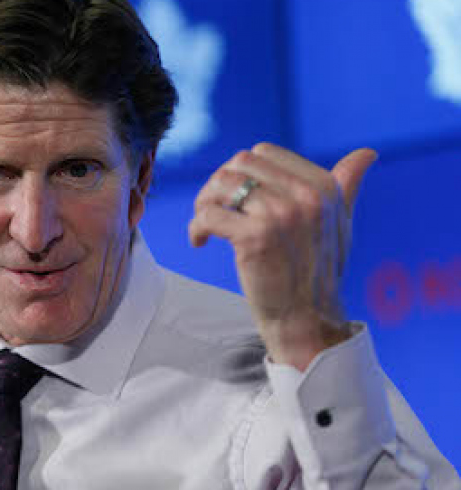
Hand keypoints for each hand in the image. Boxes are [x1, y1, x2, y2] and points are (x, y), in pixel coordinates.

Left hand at [188, 143, 376, 370]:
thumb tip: (367, 153)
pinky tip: (201, 241)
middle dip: (219, 183)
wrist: (307, 320)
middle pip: (240, 163)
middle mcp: (306, 196)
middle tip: (213, 208)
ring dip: (204, 201)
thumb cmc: (318, 271)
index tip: (236, 197)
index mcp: (324, 187)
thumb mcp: (340, 223)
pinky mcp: (255, 237)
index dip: (242, 171)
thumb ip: (345, 186)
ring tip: (206, 224)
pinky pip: (209, 214)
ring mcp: (280, 215)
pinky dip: (196, 227)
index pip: (265, 152)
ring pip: (221, 184)